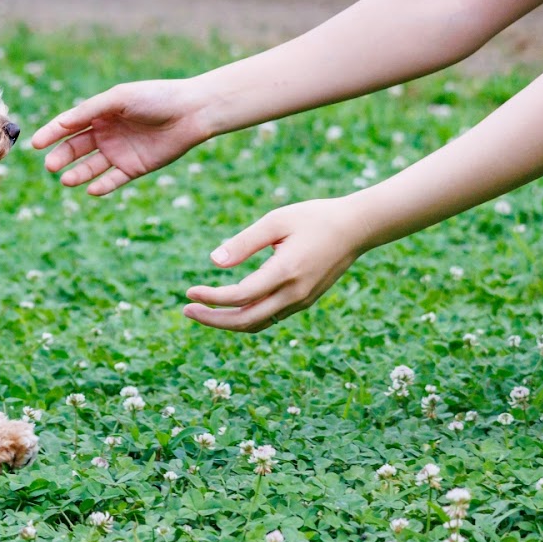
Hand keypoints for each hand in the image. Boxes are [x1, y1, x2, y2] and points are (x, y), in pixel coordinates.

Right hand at [30, 79, 210, 194]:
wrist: (192, 112)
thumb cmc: (155, 98)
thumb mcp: (119, 99)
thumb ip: (89, 111)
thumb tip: (61, 123)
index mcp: (100, 113)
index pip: (68, 126)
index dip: (51, 134)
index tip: (35, 144)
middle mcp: (106, 133)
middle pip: (76, 148)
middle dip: (61, 157)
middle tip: (50, 166)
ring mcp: (119, 151)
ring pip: (91, 167)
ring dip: (77, 174)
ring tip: (66, 180)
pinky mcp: (134, 167)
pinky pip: (113, 180)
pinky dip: (101, 186)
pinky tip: (91, 189)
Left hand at [183, 198, 371, 331]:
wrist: (356, 228)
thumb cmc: (313, 218)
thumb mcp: (276, 221)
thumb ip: (244, 242)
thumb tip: (213, 261)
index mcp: (286, 272)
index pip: (241, 296)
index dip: (212, 298)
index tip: (189, 292)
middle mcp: (295, 293)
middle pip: (246, 320)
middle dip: (213, 319)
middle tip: (186, 309)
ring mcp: (301, 300)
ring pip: (258, 323)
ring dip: (227, 322)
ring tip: (201, 311)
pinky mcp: (304, 300)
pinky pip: (270, 317)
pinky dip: (245, 318)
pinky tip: (228, 307)